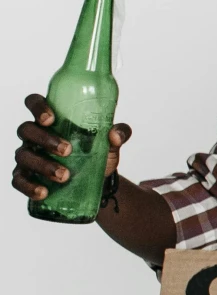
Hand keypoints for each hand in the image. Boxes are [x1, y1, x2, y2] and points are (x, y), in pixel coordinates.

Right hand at [14, 94, 129, 206]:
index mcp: (51, 119)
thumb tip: (115, 134)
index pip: (34, 103)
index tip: (50, 119)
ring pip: (24, 155)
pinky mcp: (25, 176)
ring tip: (64, 175)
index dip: (37, 107)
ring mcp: (27, 155)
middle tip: (68, 150)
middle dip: (45, 139)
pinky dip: (29, 186)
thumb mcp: (110, 142)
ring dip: (42, 165)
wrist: (96, 181)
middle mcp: (35, 135)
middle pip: (27, 130)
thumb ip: (119, 133)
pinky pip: (19, 181)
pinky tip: (43, 192)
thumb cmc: (97, 153)